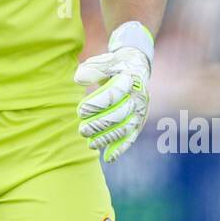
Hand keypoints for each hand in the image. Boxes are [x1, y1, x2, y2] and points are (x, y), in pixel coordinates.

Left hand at [74, 21, 153, 162]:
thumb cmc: (115, 65)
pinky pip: (131, 137)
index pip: (114, 94)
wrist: (136, 67)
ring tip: (90, 144)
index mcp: (130, 79)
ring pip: (125, 128)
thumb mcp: (104, 62)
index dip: (97, 103)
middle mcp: (139, 96)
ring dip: (108, 138)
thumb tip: (78, 79)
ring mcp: (141, 111)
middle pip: (119, 114)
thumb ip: (91, 69)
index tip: (80, 111)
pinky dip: (121, 148)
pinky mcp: (139, 122)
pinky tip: (108, 158)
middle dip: (99, 124)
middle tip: (82, 130)